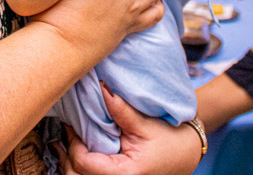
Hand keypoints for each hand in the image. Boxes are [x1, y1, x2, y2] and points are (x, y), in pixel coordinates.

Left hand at [56, 84, 201, 174]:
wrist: (186, 154)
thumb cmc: (170, 140)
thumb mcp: (144, 124)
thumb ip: (120, 109)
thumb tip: (102, 87)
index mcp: (126, 174)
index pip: (84, 163)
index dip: (73, 143)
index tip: (71, 125)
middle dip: (67, 155)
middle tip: (66, 133)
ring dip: (70, 163)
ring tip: (67, 142)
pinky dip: (79, 168)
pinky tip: (76, 153)